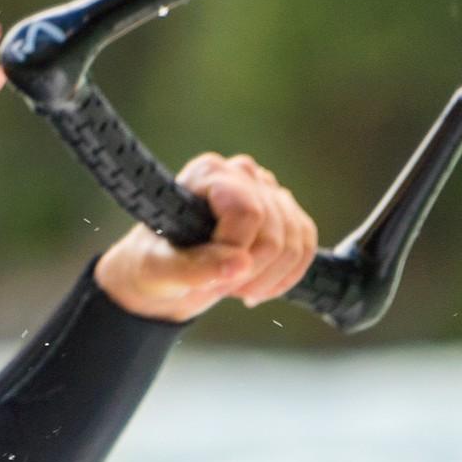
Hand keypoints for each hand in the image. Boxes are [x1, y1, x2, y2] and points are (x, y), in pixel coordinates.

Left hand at [95, 153, 319, 321]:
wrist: (166, 276)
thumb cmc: (154, 265)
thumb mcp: (159, 270)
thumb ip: (193, 268)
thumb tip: (240, 264)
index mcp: (208, 173)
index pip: (247, 212)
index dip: (236, 251)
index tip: (212, 275)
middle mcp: (242, 174)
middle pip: (274, 231)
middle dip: (249, 272)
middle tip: (220, 287)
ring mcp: (268, 192)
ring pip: (295, 242)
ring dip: (267, 278)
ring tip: (234, 287)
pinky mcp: (286, 214)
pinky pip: (306, 247)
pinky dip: (286, 276)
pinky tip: (258, 287)